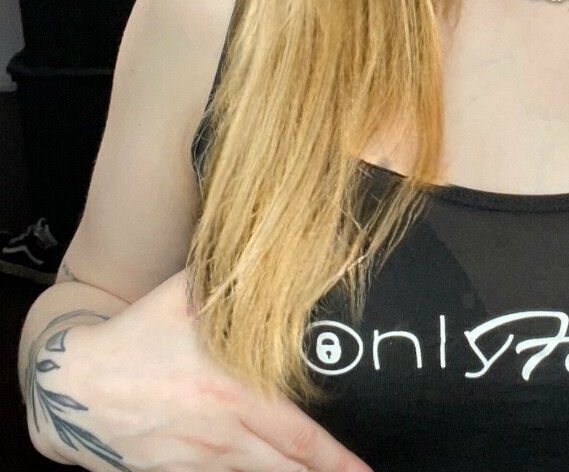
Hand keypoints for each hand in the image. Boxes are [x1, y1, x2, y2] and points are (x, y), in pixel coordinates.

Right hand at [26, 268, 373, 471]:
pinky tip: (263, 470)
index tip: (363, 469)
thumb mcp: (185, 297)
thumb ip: (231, 281)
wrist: (76, 388)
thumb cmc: (136, 338)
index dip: (334, 458)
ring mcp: (199, 461)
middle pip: (286, 468)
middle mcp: (222, 435)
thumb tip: (275, 247)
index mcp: (233, 395)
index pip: (298, 436)